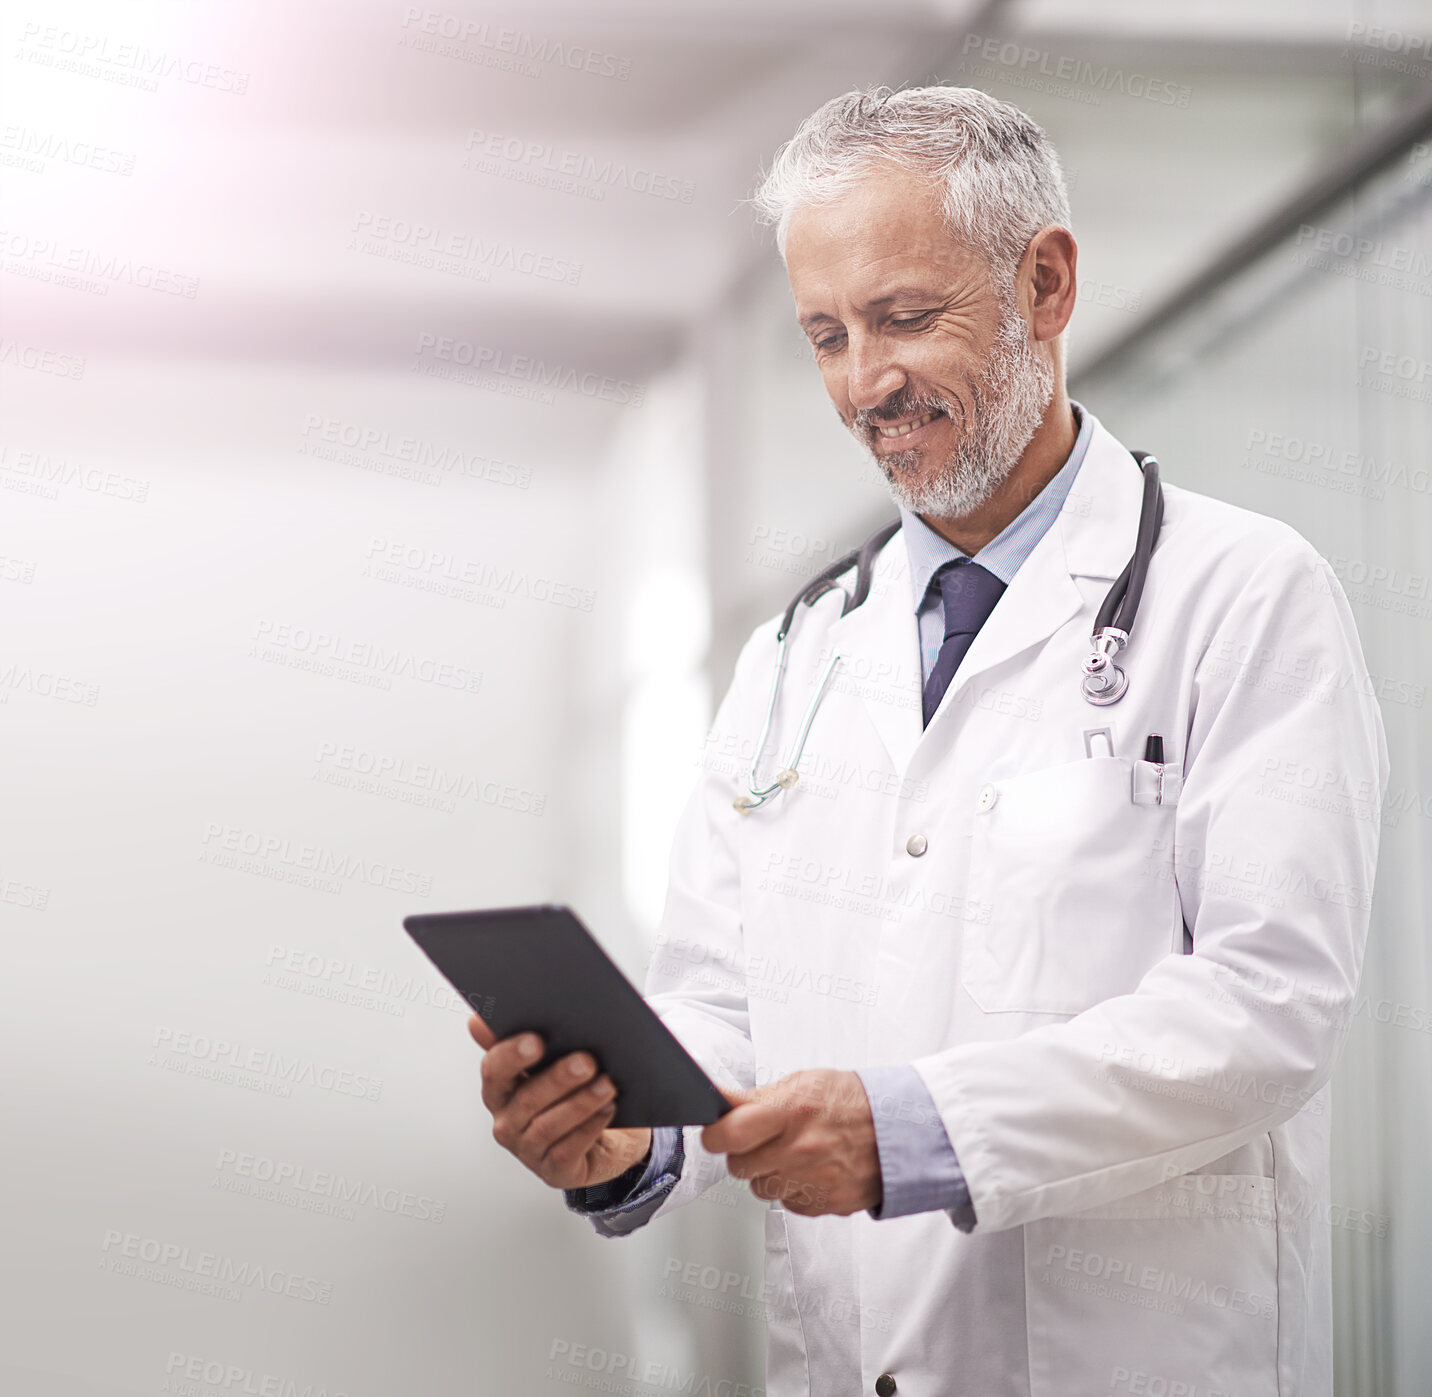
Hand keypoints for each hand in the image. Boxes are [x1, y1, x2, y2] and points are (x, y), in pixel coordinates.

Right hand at [469, 1016, 652, 1189]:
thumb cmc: (571, 1093)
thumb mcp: (551, 1062)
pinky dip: (590, 1127)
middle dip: (558, 1078)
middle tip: (587, 1059)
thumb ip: (522, 1037)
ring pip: (549, 1125)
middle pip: (526, 1099)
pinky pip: (568, 1149)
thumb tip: (477, 1020)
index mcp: (500, 1090)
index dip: (511, 1055)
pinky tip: (607, 1109)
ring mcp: (529, 1150)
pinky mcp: (554, 1171)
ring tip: (607, 1084)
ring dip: (580, 1102)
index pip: (494, 1071)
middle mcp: (507, 1122)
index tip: (536, 1040)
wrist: (605, 1138)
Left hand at [701, 1069, 880, 1216]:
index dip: (716, 1134)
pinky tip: (810, 1169)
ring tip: (791, 1152)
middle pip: (738, 1166)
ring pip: (760, 1188)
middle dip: (743, 1152)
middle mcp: (799, 1149)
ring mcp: (812, 1181)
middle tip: (761, 1139)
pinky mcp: (823, 1205)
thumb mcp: (804, 1083)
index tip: (718, 1132)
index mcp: (790, 1111)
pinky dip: (793, 1189)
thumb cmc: (851, 1101)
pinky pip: (787, 1202)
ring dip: (768, 1173)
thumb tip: (716, 1099)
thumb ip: (757, 1097)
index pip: (728, 1134)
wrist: (901, 1131)